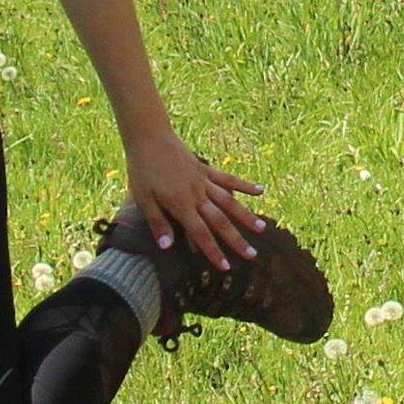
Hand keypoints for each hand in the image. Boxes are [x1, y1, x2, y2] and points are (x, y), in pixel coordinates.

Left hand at [120, 128, 257, 274]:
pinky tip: (260, 191)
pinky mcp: (206, 169)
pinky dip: (244, 185)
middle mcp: (197, 195)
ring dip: (246, 216)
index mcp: (181, 204)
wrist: (149, 137)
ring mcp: (204, 181)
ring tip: (261, 229)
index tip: (225, 266)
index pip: (201, 233)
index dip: (213, 251)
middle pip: (220, 221)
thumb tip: (167, 248)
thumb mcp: (143, 199)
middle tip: (251, 256)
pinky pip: (228, 179)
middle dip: (236, 240)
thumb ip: (158, 223)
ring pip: (229, 202)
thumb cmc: (142, 169)